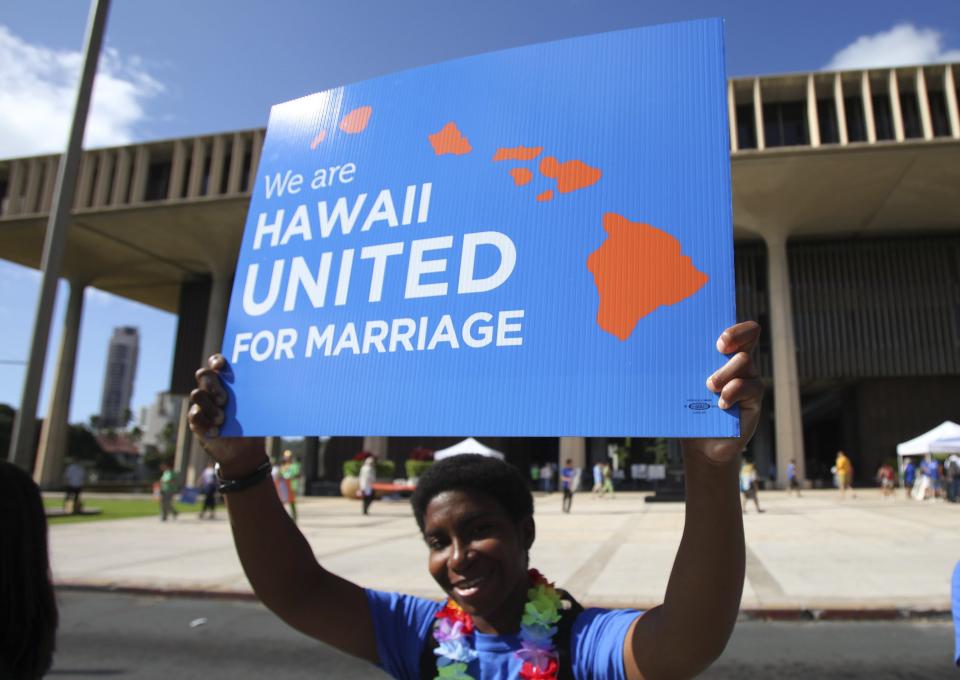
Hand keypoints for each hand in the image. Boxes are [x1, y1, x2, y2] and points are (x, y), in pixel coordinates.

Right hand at [189, 354, 265, 476]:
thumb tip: (274, 384)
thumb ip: (258, 396)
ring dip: (210, 406)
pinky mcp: (197, 421)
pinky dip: (205, 423)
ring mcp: (203, 404)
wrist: (244, 451)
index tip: (221, 366)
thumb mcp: (256, 409)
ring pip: (197, 394)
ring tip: (222, 419)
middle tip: (224, 399)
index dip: (217, 361)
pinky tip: (216, 431)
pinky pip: (194, 415)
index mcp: (228, 382)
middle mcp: (212, 389)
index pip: (217, 364)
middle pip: (204, 375)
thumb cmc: (252, 424)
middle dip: (213, 385)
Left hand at [682, 321, 762, 465]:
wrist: (701, 443)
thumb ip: (675, 369)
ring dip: (725, 372)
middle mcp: (737, 360)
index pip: (733, 327)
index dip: (731, 326)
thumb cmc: (687, 409)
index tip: (717, 339)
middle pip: (749, 333)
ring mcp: (748, 378)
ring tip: (709, 387)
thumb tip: (645, 353)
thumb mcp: (679, 386)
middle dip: (734, 336)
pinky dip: (733, 393)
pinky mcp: (753, 398)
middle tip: (719, 348)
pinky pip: (750, 387)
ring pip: (744, 361)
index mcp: (719, 352)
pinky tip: (722, 405)